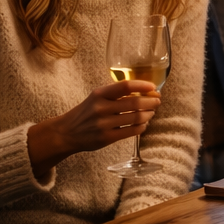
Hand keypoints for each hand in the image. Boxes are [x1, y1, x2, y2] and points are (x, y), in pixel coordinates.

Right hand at [27, 80, 161, 179]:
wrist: (66, 132)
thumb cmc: (86, 113)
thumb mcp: (96, 98)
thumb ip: (115, 94)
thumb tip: (144, 91)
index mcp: (99, 94)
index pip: (125, 86)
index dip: (143, 85)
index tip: (153, 87)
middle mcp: (101, 108)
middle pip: (135, 103)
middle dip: (151, 101)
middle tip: (157, 101)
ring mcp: (104, 124)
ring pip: (136, 117)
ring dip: (149, 114)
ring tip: (151, 112)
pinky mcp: (107, 138)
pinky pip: (132, 131)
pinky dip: (142, 127)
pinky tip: (144, 124)